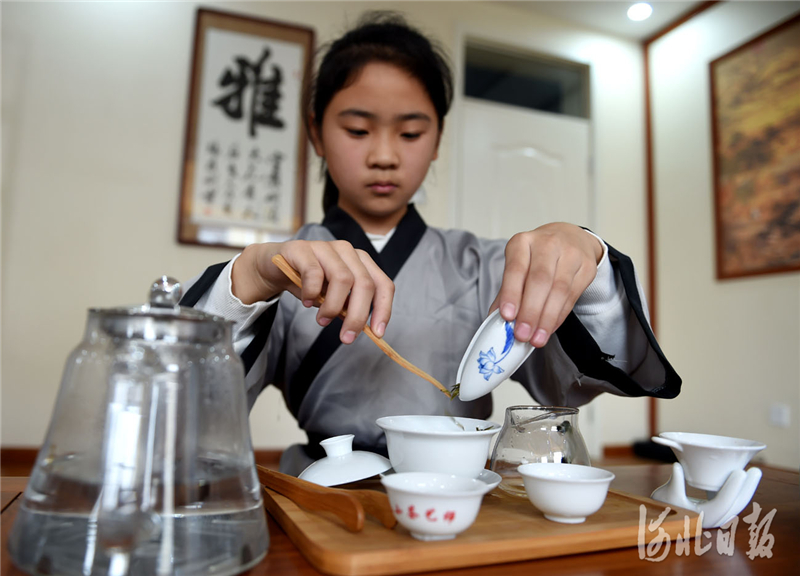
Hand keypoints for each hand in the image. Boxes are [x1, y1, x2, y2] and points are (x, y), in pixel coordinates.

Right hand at [232, 240, 393, 343]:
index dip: (384, 309)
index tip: (377, 333)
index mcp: (361, 262)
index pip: (383, 284)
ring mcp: (325, 247)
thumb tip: (363, 328)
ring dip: (333, 306)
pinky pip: (314, 273)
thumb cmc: (308, 283)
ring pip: (343, 278)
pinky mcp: (302, 249)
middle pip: (364, 284)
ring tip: (322, 320)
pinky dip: (312, 293)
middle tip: (346, 337)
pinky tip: (306, 302)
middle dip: (357, 315)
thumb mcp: (333, 298)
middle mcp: (347, 251)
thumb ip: (348, 308)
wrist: (274, 268)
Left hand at [489, 223, 603, 347]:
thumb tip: (495, 319)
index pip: (516, 268)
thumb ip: (507, 291)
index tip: (507, 316)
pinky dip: (559, 316)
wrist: (570, 238)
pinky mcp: (587, 267)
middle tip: (522, 334)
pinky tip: (549, 328)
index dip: (511, 293)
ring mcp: (570, 254)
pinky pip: (572, 296)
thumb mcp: (518, 265)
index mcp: (522, 242)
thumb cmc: (537, 256)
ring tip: (536, 338)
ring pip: (559, 290)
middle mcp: (547, 244)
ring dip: (546, 318)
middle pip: (540, 280)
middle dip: (530, 311)